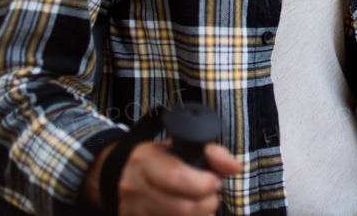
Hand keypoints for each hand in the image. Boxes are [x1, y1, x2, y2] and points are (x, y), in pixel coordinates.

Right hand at [86, 140, 240, 215]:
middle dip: (207, 204)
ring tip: (203, 205)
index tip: (215, 182)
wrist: (121, 173)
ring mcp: (133, 210)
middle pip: (181, 208)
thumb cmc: (159, 159)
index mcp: (146, 160)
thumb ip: (212, 154)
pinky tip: (192, 214)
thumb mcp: (180, 147)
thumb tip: (235, 167)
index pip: (176, 177)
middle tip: (211, 196)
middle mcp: (135, 186)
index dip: (203, 184)